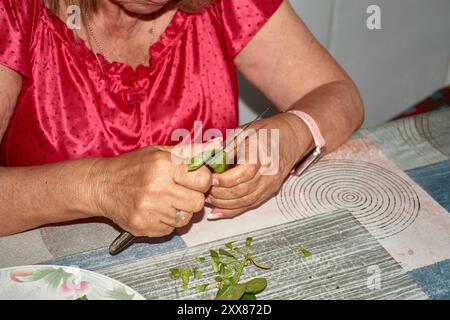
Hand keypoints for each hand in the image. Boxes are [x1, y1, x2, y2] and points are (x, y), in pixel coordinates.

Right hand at [86, 142, 218, 236]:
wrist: (101, 185)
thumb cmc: (133, 166)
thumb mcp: (161, 152)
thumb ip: (191, 151)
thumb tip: (217, 146)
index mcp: (163, 166)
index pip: (203, 180)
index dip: (202, 180)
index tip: (193, 178)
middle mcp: (156, 188)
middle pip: (197, 203)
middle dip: (193, 197)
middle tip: (181, 190)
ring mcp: (148, 210)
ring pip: (185, 218)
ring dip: (180, 210)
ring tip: (165, 199)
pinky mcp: (142, 227)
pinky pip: (171, 229)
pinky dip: (167, 221)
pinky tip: (156, 209)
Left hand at [206, 113, 312, 218]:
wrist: (291, 138)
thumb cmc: (268, 131)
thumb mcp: (246, 131)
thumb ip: (228, 146)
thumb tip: (209, 158)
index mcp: (262, 156)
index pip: (243, 174)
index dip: (224, 180)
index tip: (209, 178)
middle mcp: (268, 173)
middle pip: (242, 191)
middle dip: (219, 193)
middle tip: (202, 189)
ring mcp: (270, 185)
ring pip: (244, 201)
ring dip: (222, 203)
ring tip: (206, 199)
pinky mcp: (268, 192)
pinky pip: (248, 206)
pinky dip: (231, 211)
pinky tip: (216, 212)